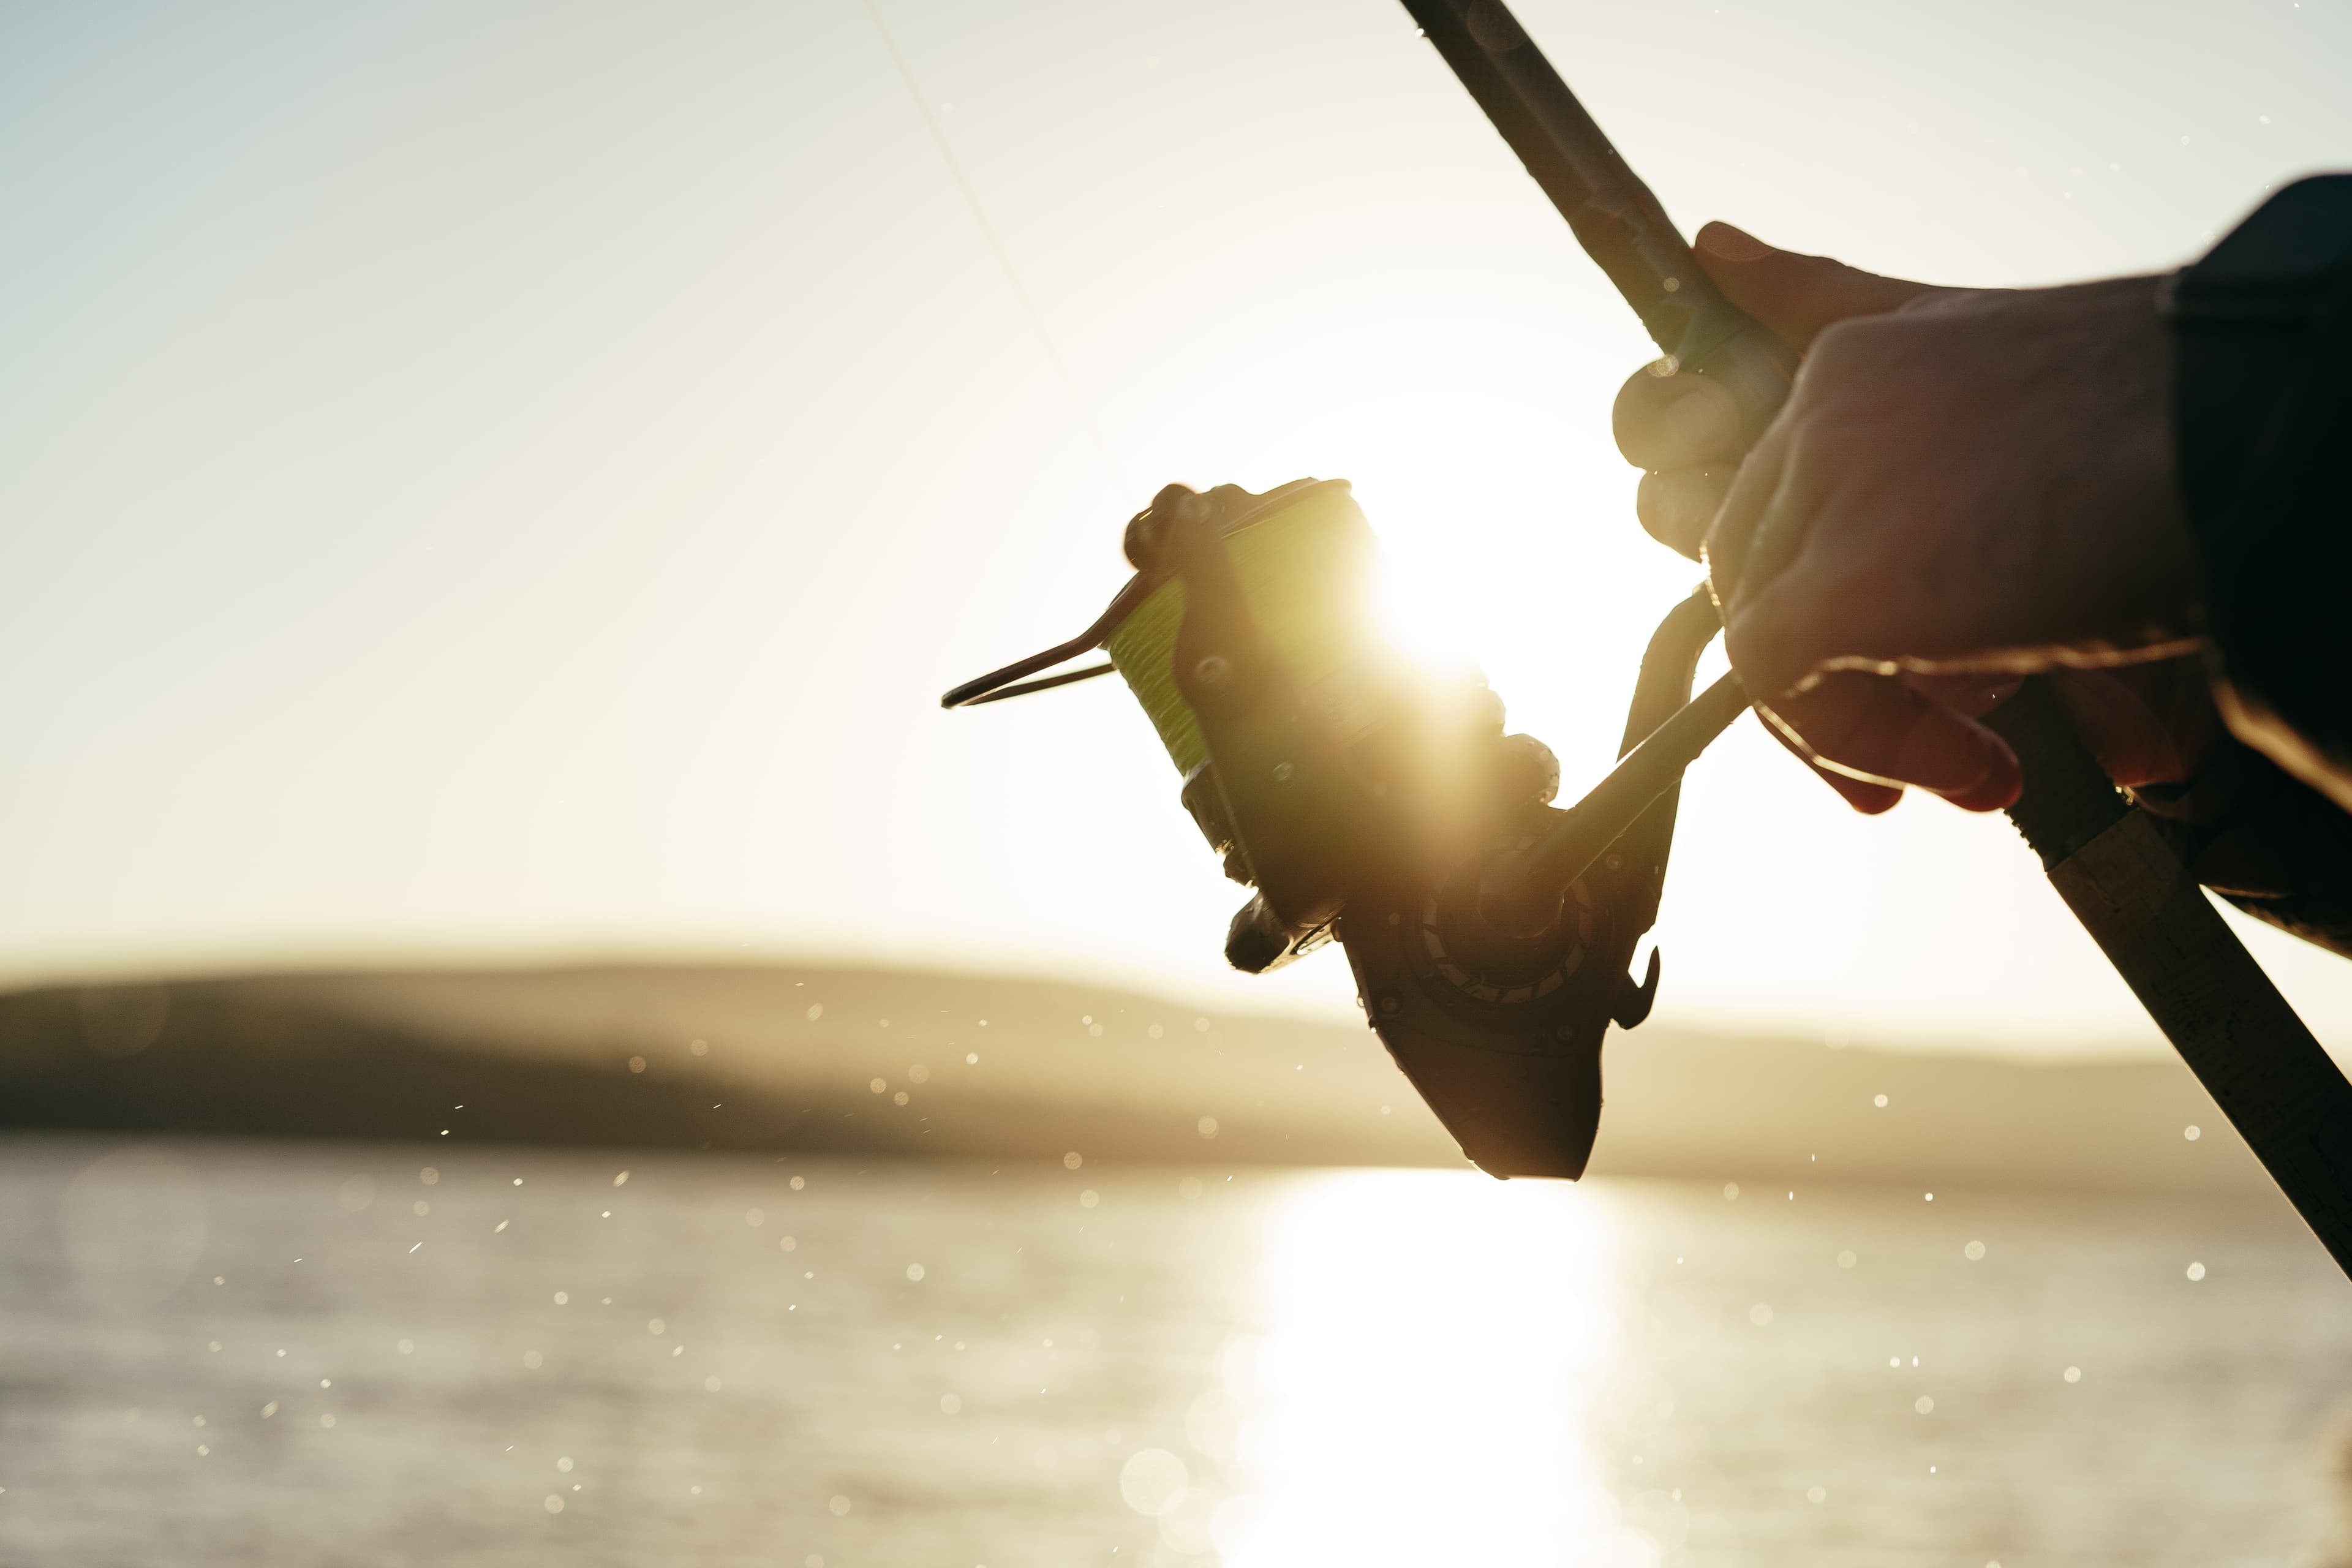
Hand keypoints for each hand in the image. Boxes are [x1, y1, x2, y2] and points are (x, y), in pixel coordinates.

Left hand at [1613, 223, 2204, 810]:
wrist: (2262, 439)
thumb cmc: (2179, 414)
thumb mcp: (1999, 359)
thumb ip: (1855, 310)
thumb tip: (1715, 246)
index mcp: (1861, 358)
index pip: (1771, 498)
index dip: (1820, 596)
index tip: (1910, 663)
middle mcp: (1823, 410)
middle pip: (1756, 568)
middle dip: (1832, 667)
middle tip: (1955, 733)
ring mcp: (1829, 489)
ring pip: (1763, 631)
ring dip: (1862, 721)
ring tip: (1984, 758)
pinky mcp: (1846, 584)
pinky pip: (1783, 686)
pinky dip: (1867, 745)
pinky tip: (1983, 764)